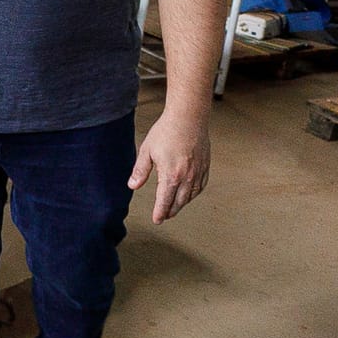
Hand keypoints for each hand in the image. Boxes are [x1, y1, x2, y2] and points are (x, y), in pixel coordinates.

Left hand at [128, 108, 210, 223]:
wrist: (188, 117)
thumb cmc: (166, 131)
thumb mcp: (147, 151)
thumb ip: (140, 171)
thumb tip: (132, 186)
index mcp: (171, 175)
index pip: (164, 201)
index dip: (160, 212)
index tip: (157, 219)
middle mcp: (187, 177)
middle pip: (179, 202)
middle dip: (170, 211)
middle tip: (164, 216)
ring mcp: (198, 172)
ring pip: (191, 196)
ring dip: (182, 204)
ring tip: (175, 207)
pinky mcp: (205, 166)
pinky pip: (201, 186)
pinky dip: (194, 194)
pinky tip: (189, 194)